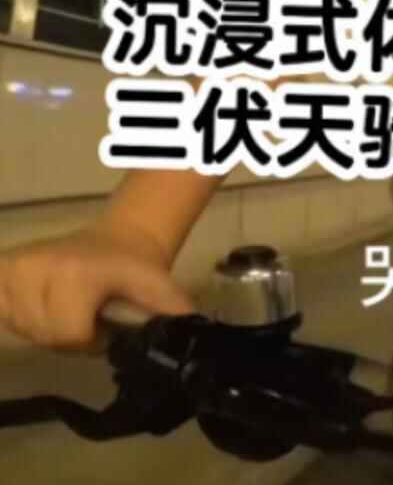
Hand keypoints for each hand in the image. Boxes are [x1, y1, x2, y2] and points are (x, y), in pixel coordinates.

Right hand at [0, 227, 192, 349]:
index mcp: (76, 273)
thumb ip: (172, 319)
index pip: (69, 334)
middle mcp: (37, 265)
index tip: (107, 327)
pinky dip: (20, 316)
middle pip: (45, 334)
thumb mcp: (162, 294)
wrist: (118, 239)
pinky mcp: (0, 267)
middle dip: (70, 336)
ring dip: (47, 328)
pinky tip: (42, 306)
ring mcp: (14, 265)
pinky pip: (0, 310)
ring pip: (22, 327)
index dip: (91, 340)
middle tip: (90, 319)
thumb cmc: (138, 271)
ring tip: (70, 310)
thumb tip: (186, 340)